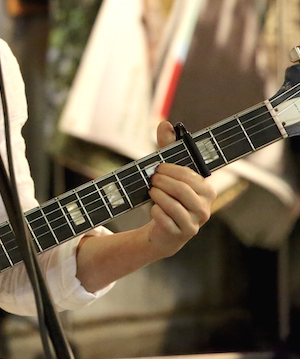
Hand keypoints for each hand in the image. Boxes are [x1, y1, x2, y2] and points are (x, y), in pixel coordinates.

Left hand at [143, 121, 216, 257]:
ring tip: (151, 191)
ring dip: (158, 196)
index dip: (171, 170)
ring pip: (173, 205)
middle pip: (182, 190)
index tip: (158, 167)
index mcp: (207, 191)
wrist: (164, 229)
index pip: (190, 176)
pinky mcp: (181, 234)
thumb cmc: (169, 195)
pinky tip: (153, 208)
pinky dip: (156, 211)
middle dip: (162, 182)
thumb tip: (165, 124)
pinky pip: (165, 220)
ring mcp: (195, 223)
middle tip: (152, 179)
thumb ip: (167, 148)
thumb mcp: (168, 172)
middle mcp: (205, 208)